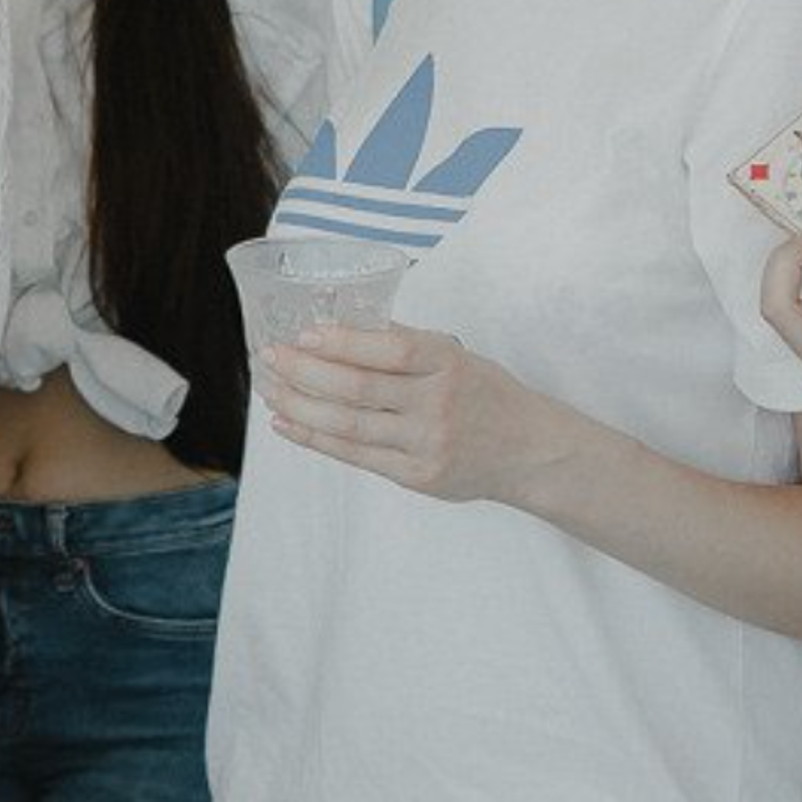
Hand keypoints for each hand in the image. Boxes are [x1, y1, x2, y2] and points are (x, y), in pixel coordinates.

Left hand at [254, 320, 558, 505]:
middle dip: (305, 371)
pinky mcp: (417, 476)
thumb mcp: (457, 356)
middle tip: (270, 357)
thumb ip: (405, 344)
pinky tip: (288, 423)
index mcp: (449, 364)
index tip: (304, 333)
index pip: (390, 349)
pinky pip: (355, 456)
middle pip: (358, 388)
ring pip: (349, 425)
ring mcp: (427, 444)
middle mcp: (438, 404)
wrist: (531, 452)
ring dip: (300, 405)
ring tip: (270, 390)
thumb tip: (341, 325)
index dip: (343, 342)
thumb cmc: (487, 395)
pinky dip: (315, 438)